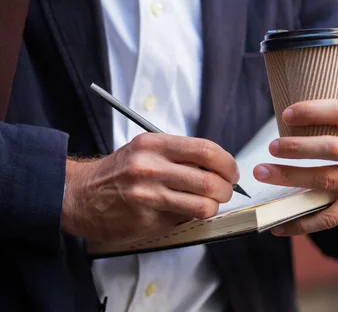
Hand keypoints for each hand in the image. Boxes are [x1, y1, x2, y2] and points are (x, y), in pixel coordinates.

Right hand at [61, 133, 238, 242]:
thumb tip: (219, 167)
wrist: (79, 195)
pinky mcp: (147, 220)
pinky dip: (192, 216)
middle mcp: (152, 168)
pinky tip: (185, 211)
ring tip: (209, 204)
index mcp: (155, 145)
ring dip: (214, 207)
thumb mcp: (147, 149)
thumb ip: (180, 154)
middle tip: (225, 191)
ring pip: (203, 205)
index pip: (207, 150)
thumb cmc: (118, 171)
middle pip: (210, 180)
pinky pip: (184, 219)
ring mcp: (149, 196)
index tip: (231, 171)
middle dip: (226, 189)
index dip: (228, 163)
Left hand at [253, 92, 337, 235]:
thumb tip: (317, 98)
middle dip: (297, 148)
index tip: (287, 114)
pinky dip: (304, 223)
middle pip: (330, 149)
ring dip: (292, 178)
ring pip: (326, 182)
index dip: (312, 112)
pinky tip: (279, 224)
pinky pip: (331, 217)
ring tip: (264, 173)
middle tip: (272, 147)